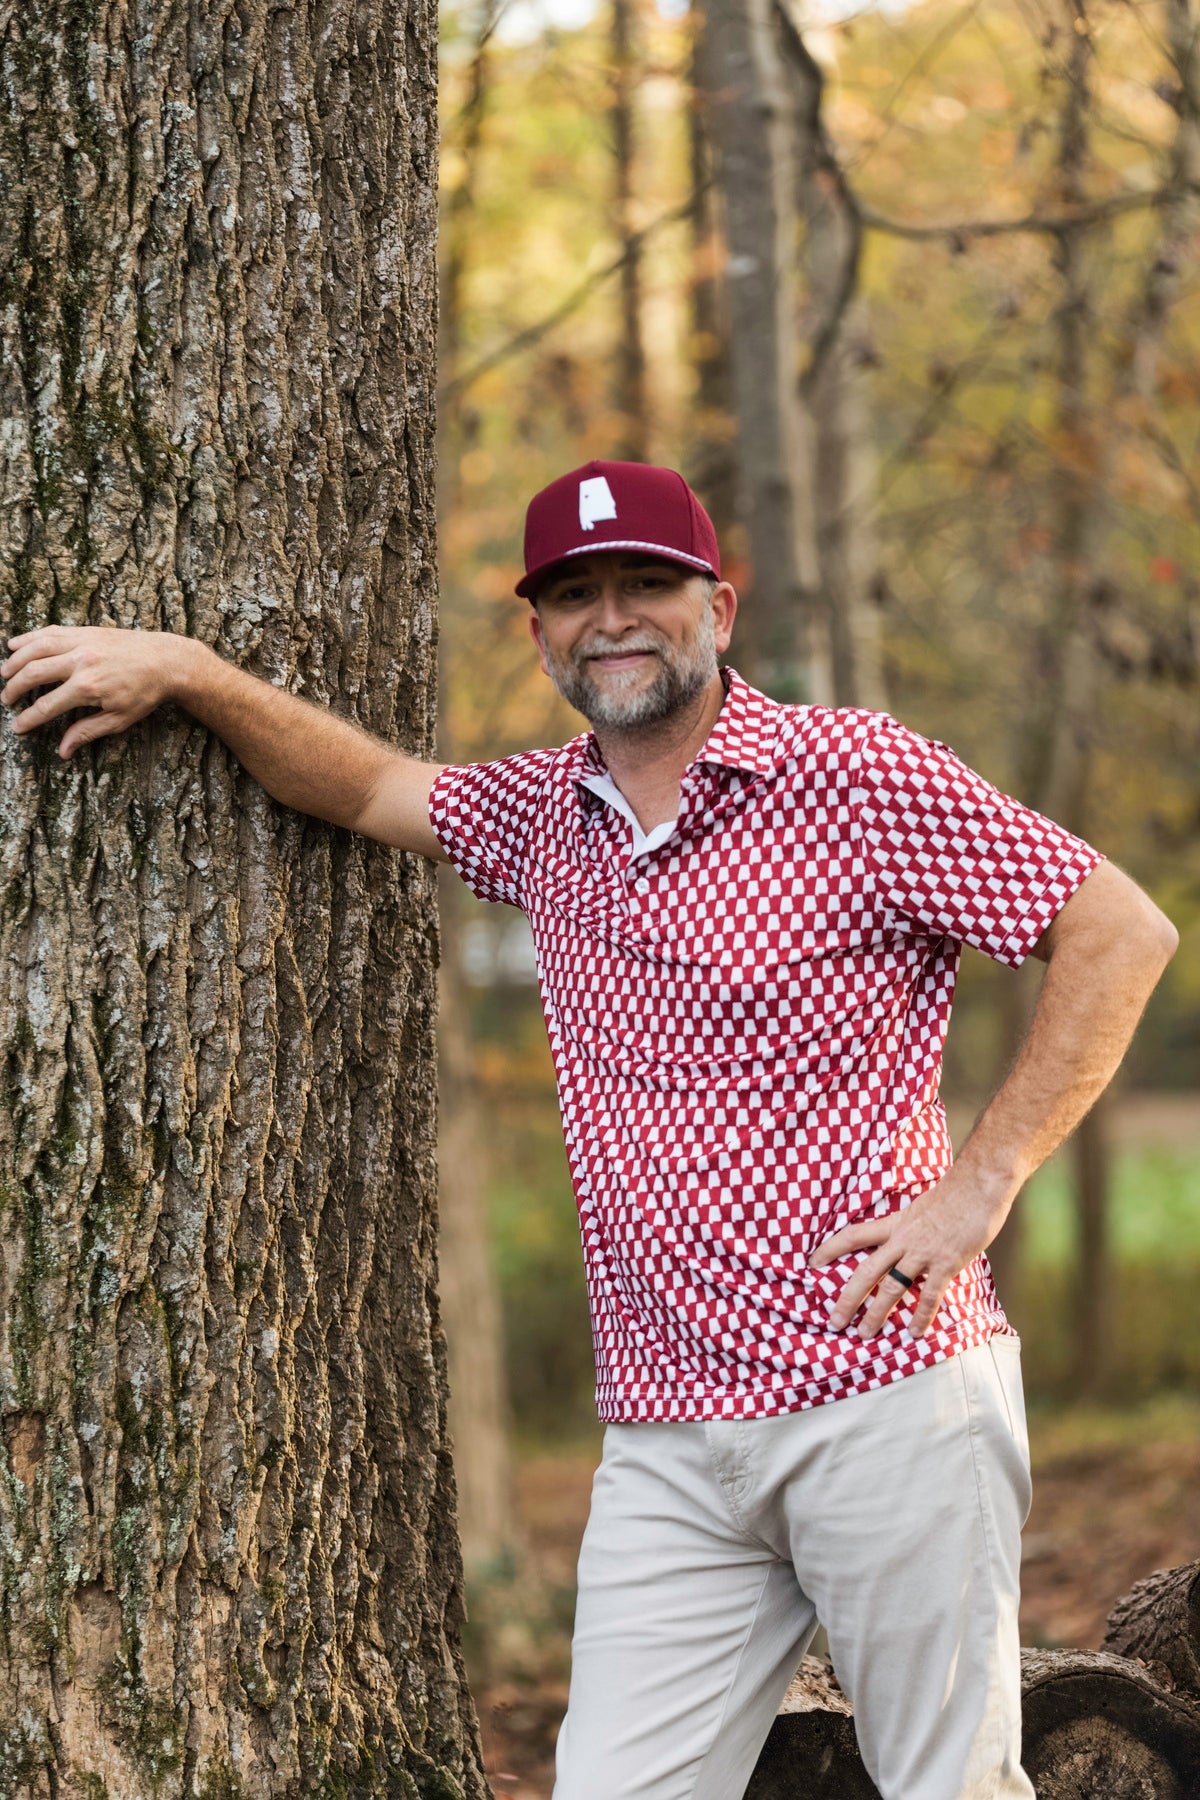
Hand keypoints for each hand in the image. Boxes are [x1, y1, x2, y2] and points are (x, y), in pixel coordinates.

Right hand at [0, 624, 186, 757]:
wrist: (167, 661)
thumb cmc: (146, 693)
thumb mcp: (120, 719)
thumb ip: (87, 732)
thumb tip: (62, 751)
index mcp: (88, 687)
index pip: (48, 706)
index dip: (29, 718)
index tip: (17, 726)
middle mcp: (81, 662)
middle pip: (34, 673)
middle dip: (15, 688)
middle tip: (6, 699)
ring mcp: (82, 643)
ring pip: (37, 648)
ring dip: (16, 660)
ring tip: (3, 673)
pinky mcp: (86, 631)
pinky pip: (51, 632)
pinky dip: (30, 637)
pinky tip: (16, 644)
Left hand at [808, 1169, 1016, 1339]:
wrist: (978, 1186)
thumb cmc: (954, 1194)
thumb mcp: (920, 1207)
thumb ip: (909, 1227)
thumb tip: (904, 1240)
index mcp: (895, 1223)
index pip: (854, 1235)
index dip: (831, 1248)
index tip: (812, 1262)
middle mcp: (903, 1240)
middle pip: (866, 1271)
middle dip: (847, 1298)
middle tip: (834, 1320)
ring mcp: (923, 1253)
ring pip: (891, 1288)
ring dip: (876, 1313)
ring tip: (865, 1333)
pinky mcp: (945, 1264)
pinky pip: (930, 1295)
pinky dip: (922, 1316)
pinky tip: (914, 1332)